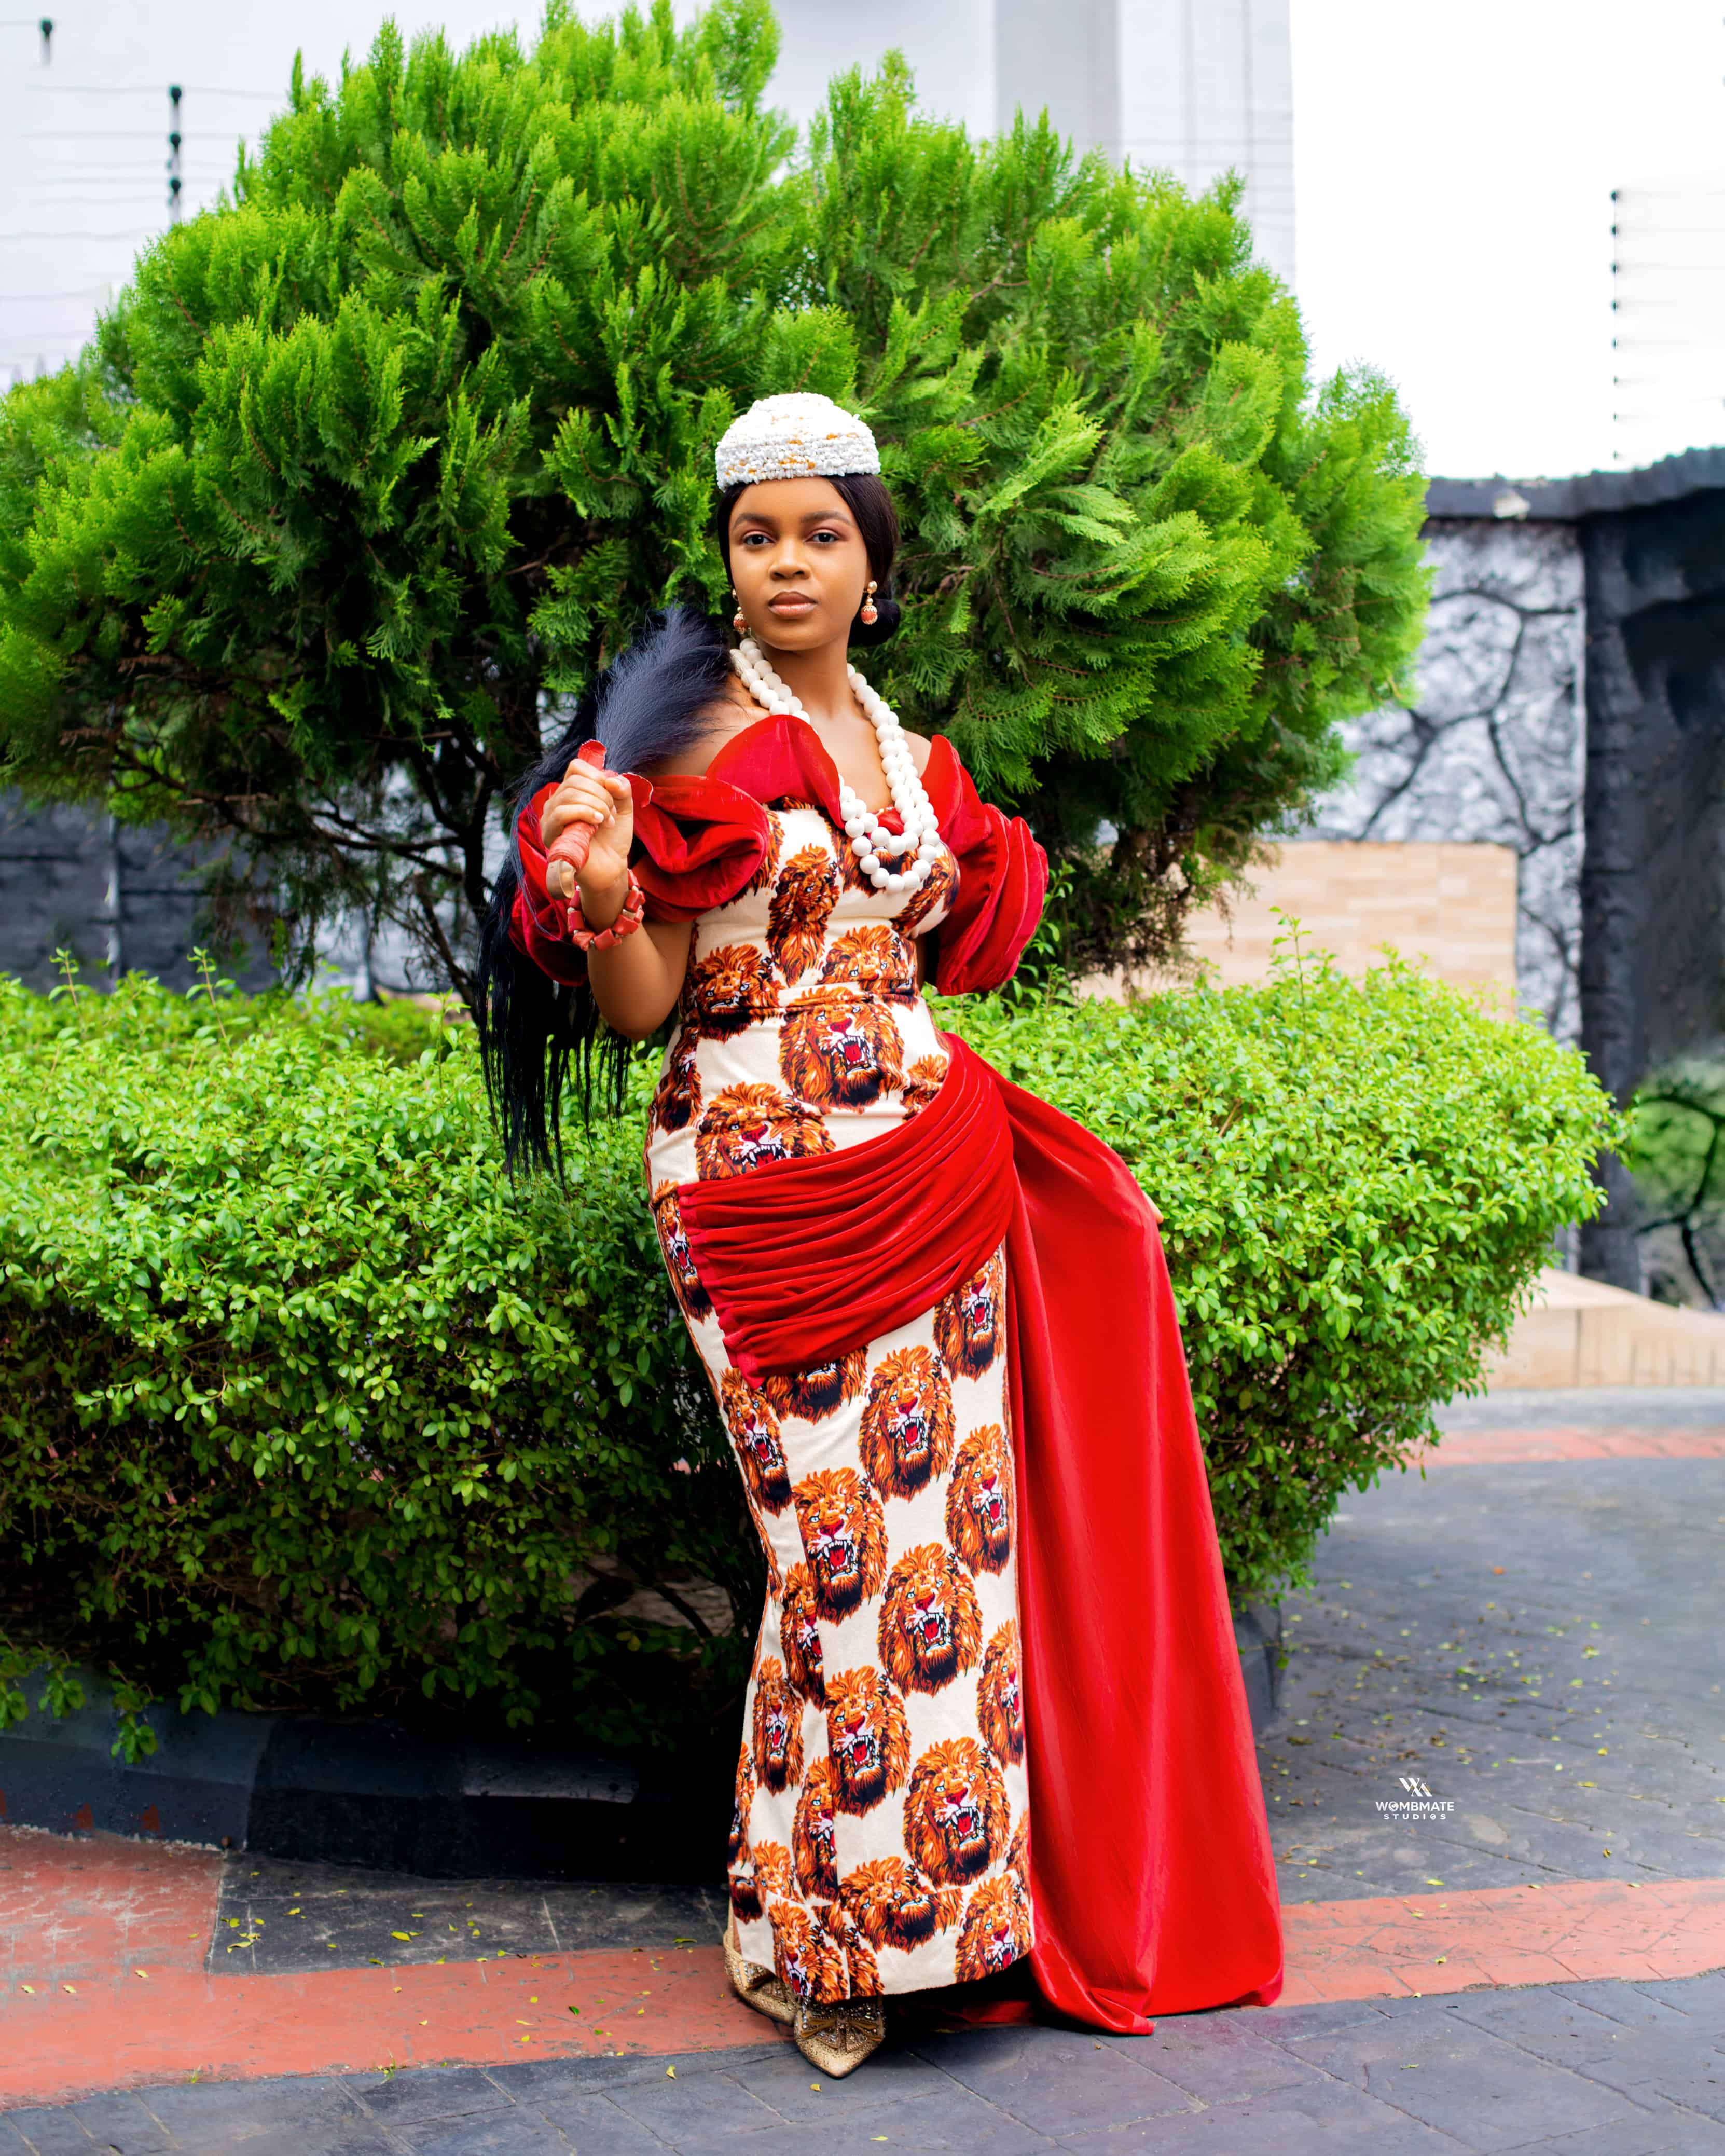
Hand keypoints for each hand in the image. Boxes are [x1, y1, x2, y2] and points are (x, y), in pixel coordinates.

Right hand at [541, 748, 634, 919]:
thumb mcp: (623, 808)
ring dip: (596, 804)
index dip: (597, 775)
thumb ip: (622, 788)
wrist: (611, 867)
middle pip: (575, 781)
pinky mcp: (549, 834)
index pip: (576, 767)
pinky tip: (598, 822)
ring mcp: (550, 818)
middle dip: (601, 794)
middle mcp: (557, 802)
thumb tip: (610, 778)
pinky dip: (584, 812)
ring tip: (607, 821)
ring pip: (569, 794)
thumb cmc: (613, 838)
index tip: (612, 793)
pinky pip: (561, 813)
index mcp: (572, 792)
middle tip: (612, 813)